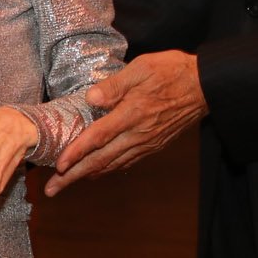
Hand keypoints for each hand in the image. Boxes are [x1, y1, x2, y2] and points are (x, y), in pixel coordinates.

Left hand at [46, 50, 205, 193]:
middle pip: (100, 160)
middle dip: (73, 176)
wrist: (206, 86)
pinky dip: (109, 169)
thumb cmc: (172, 71)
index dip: (76, 153)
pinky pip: (127, 162)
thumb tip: (91, 98)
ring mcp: (147, 143)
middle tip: (52, 189)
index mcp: (131, 114)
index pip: (97, 138)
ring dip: (88, 176)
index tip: (58, 166)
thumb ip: (114, 85)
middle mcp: (138, 134)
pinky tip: (98, 171)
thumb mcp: (141, 68)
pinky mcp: (154, 145)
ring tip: (67, 184)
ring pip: (112, 164)